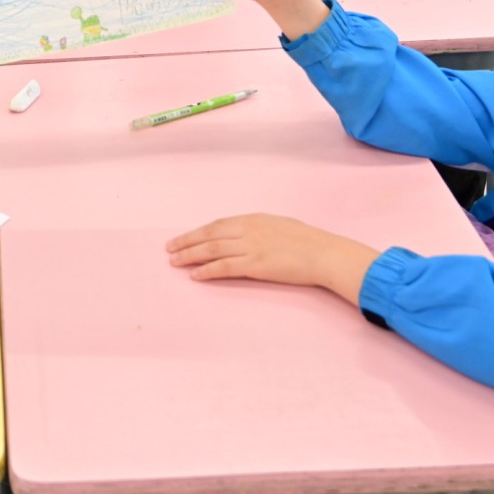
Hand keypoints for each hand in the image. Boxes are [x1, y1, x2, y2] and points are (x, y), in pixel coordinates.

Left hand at [166, 214, 379, 305]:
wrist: (324, 253)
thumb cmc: (309, 242)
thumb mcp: (281, 226)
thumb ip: (261, 230)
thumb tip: (248, 235)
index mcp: (254, 219)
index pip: (218, 224)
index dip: (198, 232)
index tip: (184, 238)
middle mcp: (248, 230)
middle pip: (209, 235)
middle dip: (187, 242)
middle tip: (169, 249)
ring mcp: (251, 246)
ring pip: (212, 249)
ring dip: (190, 255)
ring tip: (174, 262)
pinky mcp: (255, 265)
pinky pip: (224, 267)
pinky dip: (207, 271)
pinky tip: (194, 275)